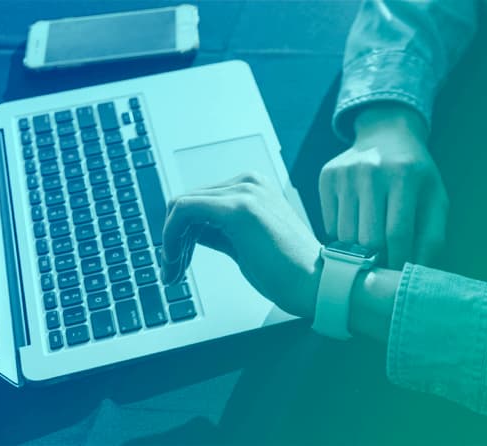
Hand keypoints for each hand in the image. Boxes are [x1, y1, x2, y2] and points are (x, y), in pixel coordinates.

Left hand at [161, 173, 322, 317]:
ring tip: (172, 271)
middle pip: (188, 202)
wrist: (317, 284)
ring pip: (181, 205)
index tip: (176, 259)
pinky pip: (184, 210)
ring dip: (169, 240)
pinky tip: (175, 260)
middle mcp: (248, 182)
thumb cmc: (288, 271)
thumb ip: (217, 232)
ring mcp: (244, 192)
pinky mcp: (237, 208)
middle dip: (172, 238)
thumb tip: (188, 233)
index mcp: (253, 187)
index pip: (201, 201)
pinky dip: (170, 235)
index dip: (180, 232)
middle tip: (170, 269)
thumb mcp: (244, 245)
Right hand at [319, 103, 447, 267]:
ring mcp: (345, 173)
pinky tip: (355, 230)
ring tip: (369, 251)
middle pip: (368, 238)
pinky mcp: (327, 177)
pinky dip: (341, 238)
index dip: (397, 262)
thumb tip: (414, 275)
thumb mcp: (434, 201)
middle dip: (376, 260)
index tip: (397, 277)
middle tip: (382, 267)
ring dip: (357, 252)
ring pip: (344, 235)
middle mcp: (371, 171)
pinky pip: (329, 225)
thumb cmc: (415, 176)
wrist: (386, 136)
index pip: (397, 233)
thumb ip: (432, 238)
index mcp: (405, 176)